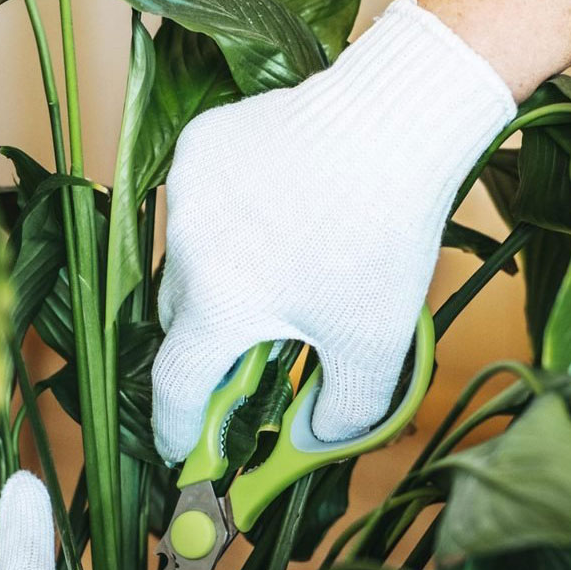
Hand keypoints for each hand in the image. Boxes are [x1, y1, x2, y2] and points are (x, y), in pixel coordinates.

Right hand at [151, 0, 515, 461]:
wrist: (395, 120)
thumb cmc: (382, 237)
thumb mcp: (375, 341)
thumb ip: (343, 410)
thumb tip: (315, 439)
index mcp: (219, 305)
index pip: (176, 384)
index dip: (176, 426)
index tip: (182, 449)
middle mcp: (186, 249)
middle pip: (182, 319)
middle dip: (211, 342)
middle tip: (255, 348)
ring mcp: (187, 190)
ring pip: (188, 257)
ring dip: (219, 275)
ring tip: (282, 263)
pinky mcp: (200, 143)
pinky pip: (199, 201)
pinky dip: (227, 217)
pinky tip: (279, 206)